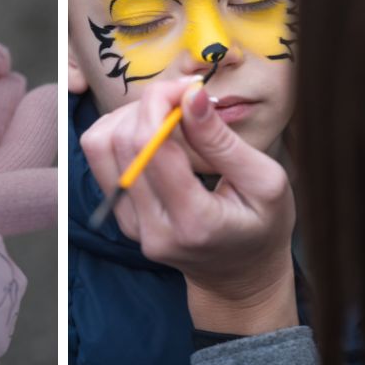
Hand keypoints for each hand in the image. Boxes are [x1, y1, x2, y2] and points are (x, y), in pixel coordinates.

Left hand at [80, 79, 297, 333]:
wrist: (238, 275)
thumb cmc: (260, 226)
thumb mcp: (266, 182)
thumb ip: (223, 141)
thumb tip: (190, 96)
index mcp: (194, 222)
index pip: (152, 148)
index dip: (161, 104)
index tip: (187, 89)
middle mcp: (151, 227)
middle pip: (120, 143)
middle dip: (147, 104)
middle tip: (181, 97)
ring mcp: (129, 224)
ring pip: (99, 147)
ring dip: (128, 116)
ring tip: (167, 115)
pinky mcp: (119, 216)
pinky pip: (100, 159)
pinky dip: (121, 132)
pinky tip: (153, 133)